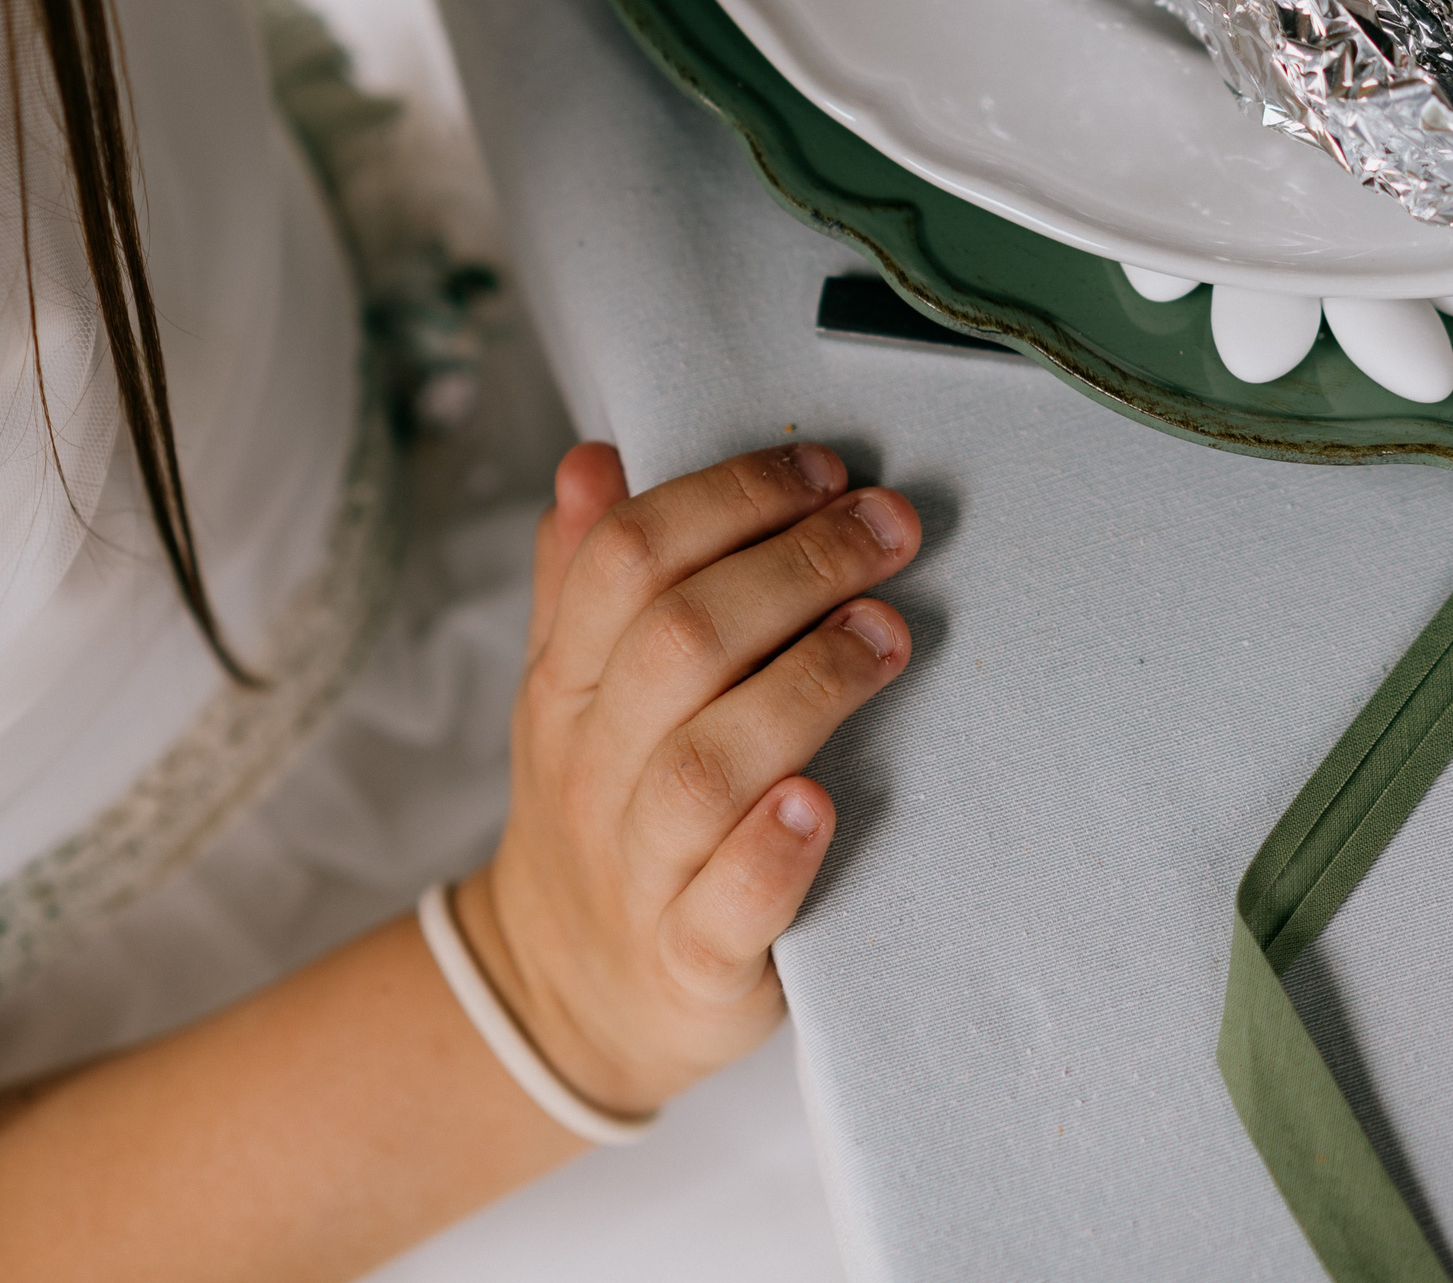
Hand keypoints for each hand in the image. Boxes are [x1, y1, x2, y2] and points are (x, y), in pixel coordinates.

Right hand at [455, 441, 919, 1118]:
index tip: (825, 470)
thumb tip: (593, 458)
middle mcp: (590, 769)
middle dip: (793, 569)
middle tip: (888, 530)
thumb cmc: (601, 816)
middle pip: (676, 644)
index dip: (727, 500)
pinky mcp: (692, 964)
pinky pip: (723, 910)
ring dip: (803, 688)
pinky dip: (771, 854)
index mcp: (564, 686)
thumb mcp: (570, 693)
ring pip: (702, 768)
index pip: (624, 561)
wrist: (566, 995)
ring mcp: (636, 870)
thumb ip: (583, 578)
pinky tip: (819, 802)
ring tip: (886, 636)